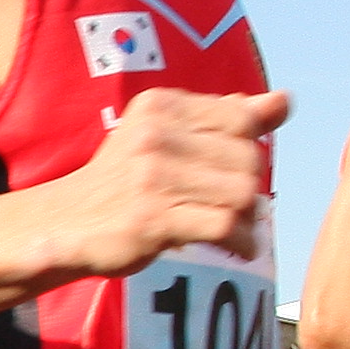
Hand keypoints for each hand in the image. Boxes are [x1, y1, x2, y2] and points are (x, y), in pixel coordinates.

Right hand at [63, 85, 284, 276]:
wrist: (65, 223)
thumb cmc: (125, 180)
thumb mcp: (168, 135)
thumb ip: (226, 117)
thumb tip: (285, 101)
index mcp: (161, 105)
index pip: (242, 119)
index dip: (247, 148)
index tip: (227, 170)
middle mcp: (156, 133)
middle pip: (249, 159)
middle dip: (248, 188)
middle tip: (228, 206)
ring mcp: (154, 176)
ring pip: (243, 194)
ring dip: (246, 219)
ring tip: (231, 228)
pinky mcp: (153, 218)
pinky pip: (225, 226)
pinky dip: (240, 242)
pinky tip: (233, 247)